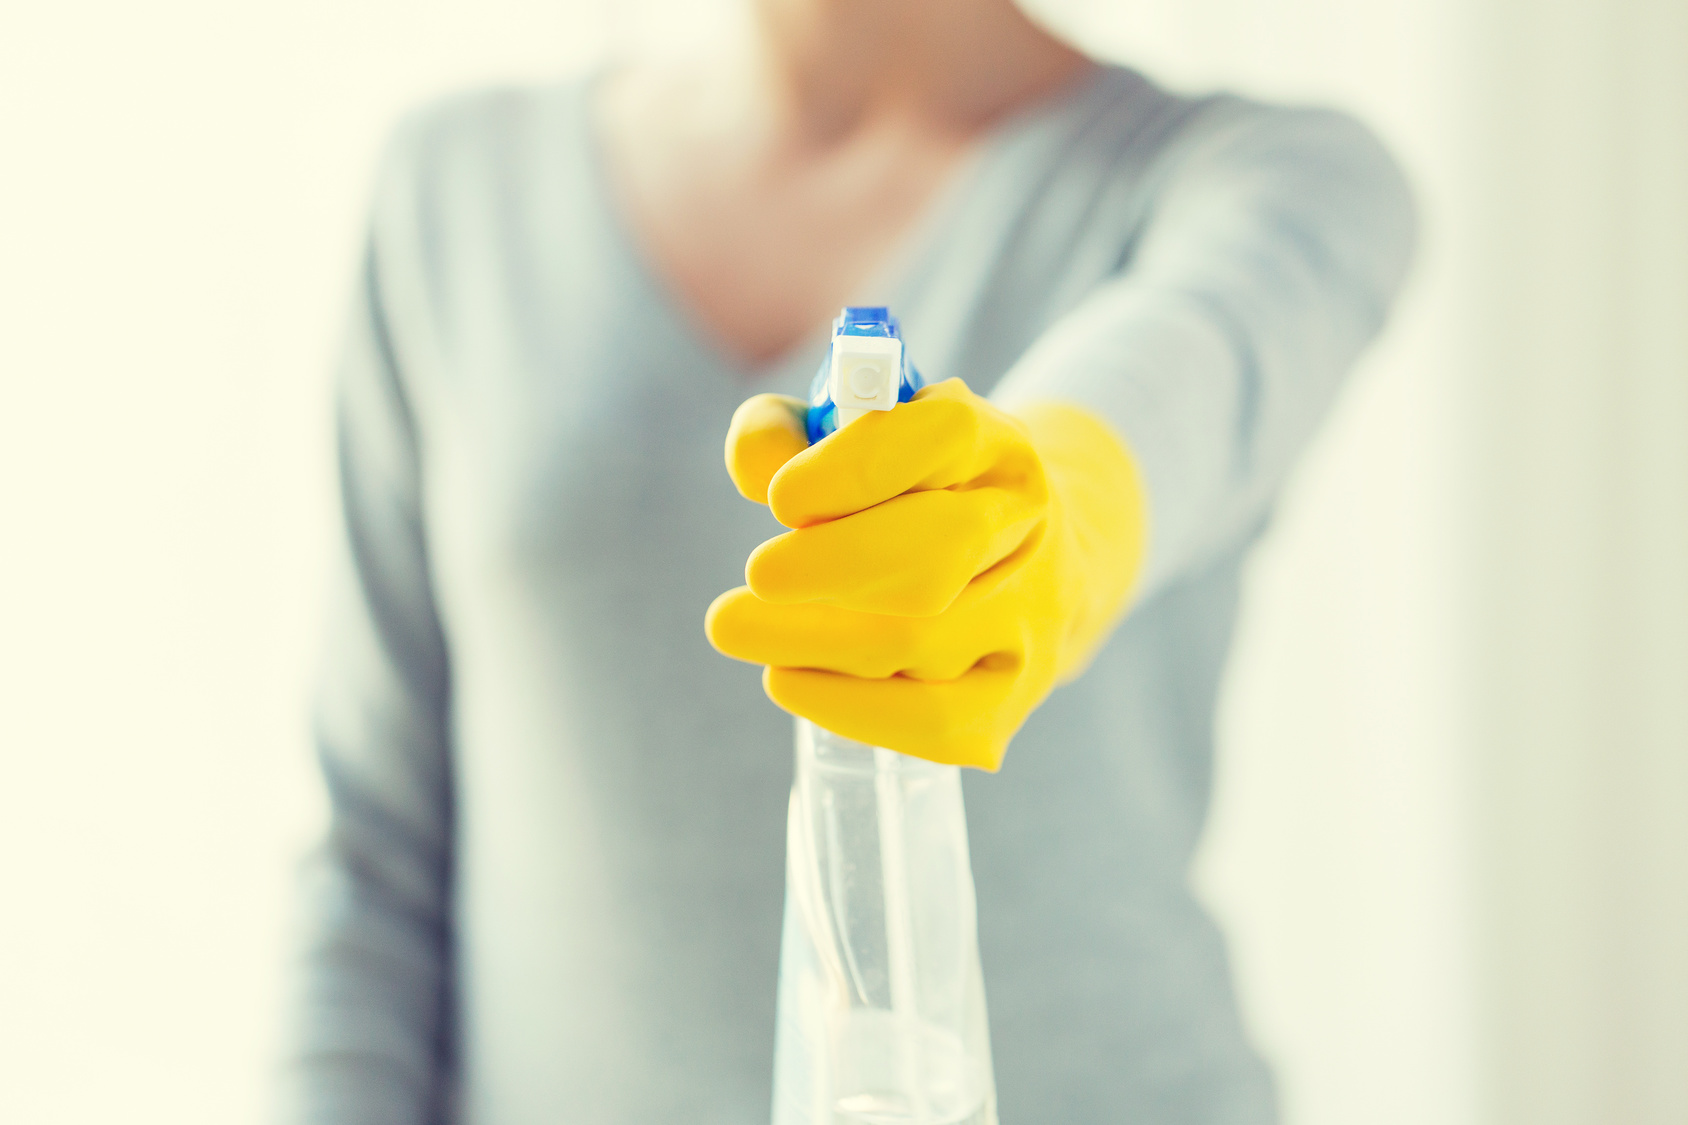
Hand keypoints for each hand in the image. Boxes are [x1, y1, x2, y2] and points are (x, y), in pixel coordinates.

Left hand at [706, 378, 1147, 769]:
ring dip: (814, 642)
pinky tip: (789, 680)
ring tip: (739, 628)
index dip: (855, 470)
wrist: (1018, 564)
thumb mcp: (846, 435)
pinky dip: (847, 708)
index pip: (945, 438)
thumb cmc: (904, 492)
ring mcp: (1029, 616)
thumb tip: (756, 471)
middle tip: (757, 575)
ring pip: (922, 643)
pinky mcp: (1010, 695)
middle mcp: (1025, 525)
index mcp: (993, 443)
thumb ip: (783, 432)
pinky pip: (933, 721)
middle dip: (830, 567)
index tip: (781, 499)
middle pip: (938, 553)